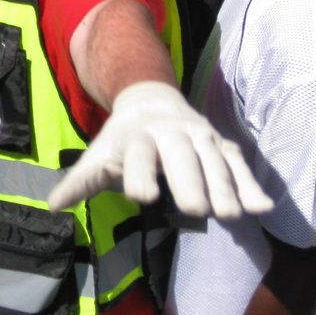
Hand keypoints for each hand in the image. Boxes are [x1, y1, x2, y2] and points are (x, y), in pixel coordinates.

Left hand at [47, 81, 273, 219]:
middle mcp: (171, 133)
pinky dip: (251, 183)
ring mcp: (199, 136)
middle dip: (190, 181)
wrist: (150, 98)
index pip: (139, 155)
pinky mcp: (219, 144)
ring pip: (214, 159)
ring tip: (232, 216)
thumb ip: (80, 182)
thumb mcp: (98, 156)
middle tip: (196, 211)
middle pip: (183, 156)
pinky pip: (237, 161)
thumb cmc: (122, 139)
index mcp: (137, 137)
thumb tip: (53, 205)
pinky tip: (263, 207)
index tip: (143, 197)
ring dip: (225, 186)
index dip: (140, 174)